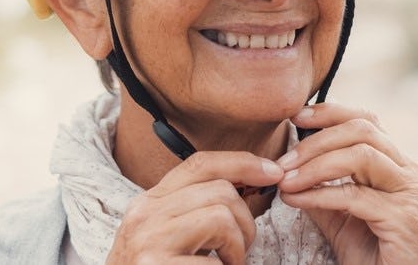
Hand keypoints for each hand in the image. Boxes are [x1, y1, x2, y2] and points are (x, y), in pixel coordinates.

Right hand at [106, 151, 283, 264]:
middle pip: (221, 191)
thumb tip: (250, 181)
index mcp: (149, 201)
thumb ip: (197, 206)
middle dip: (245, 220)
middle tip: (238, 250)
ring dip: (238, 246)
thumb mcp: (168, 232)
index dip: (243, 162)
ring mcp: (149, 242)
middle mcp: (145, 215)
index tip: (272, 172)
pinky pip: (215, 263)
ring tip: (227, 264)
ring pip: (222, 218)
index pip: (201, 163)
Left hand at [276, 104, 417, 264]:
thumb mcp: (344, 220)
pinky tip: (295, 201)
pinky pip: (355, 196)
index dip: (331, 113)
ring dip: (316, 165)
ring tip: (286, 180)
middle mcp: (411, 173)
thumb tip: (290, 172)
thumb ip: (324, 193)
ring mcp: (411, 193)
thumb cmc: (377, 258)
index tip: (297, 117)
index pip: (367, 122)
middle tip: (283, 161)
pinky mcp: (404, 218)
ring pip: (361, 155)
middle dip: (317, 140)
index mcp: (400, 167)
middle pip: (363, 130)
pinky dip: (319, 195)